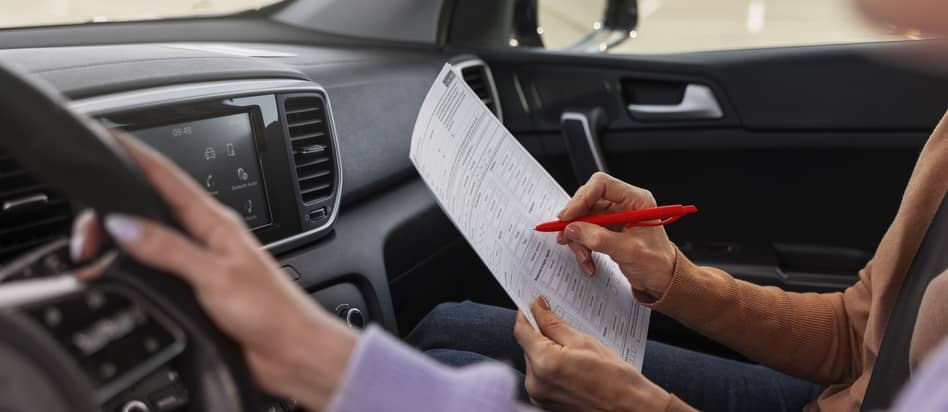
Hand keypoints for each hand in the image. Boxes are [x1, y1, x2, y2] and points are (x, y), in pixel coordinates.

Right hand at [70, 132, 355, 410]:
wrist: (292, 351)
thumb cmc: (271, 311)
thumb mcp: (216, 275)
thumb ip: (169, 249)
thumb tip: (124, 224)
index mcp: (216, 222)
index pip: (169, 178)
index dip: (137, 156)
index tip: (110, 138)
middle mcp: (208, 237)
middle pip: (152, 207)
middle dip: (115, 207)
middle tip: (86, 229)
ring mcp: (202, 262)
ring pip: (152, 236)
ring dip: (123, 236)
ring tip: (95, 244)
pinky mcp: (198, 288)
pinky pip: (158, 266)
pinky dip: (134, 264)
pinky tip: (123, 269)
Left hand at [514, 296, 668, 411]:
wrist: (629, 408)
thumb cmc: (614, 378)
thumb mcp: (584, 341)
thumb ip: (554, 324)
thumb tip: (538, 308)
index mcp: (544, 363)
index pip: (522, 331)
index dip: (527, 314)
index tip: (534, 304)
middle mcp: (536, 382)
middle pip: (527, 346)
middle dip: (541, 334)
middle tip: (563, 327)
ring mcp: (539, 395)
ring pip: (534, 360)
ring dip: (546, 351)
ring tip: (574, 351)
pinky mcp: (544, 402)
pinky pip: (540, 376)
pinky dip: (550, 366)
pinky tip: (571, 364)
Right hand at [557, 172, 676, 300]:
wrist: (662, 279)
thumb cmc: (657, 263)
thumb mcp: (628, 251)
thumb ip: (599, 239)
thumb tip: (573, 229)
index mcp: (635, 200)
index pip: (602, 185)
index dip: (582, 198)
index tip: (568, 216)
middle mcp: (624, 204)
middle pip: (589, 201)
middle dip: (576, 222)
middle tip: (566, 236)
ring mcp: (615, 216)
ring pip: (584, 219)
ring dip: (578, 239)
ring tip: (584, 257)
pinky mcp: (608, 229)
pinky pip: (586, 232)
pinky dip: (583, 247)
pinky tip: (588, 260)